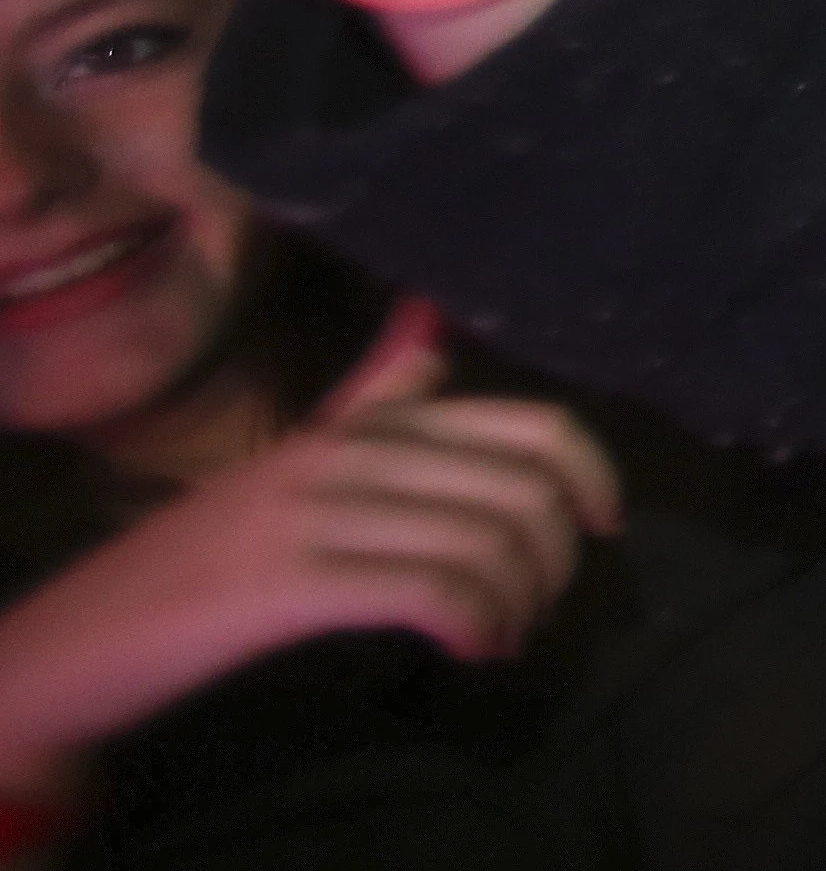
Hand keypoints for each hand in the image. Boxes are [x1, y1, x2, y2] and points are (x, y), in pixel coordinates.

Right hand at [0, 303, 618, 793]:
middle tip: (535, 606)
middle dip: (557, 557)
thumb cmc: (198, 559)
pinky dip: (476, 625)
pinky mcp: (288, 582)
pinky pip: (433, 590)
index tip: (601, 526)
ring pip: (488, 541)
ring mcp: (315, 512)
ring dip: (519, 602)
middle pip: (524, 485)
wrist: (75, 638)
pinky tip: (470, 651)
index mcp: (362, 423)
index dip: (591, 474)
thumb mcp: (293, 464)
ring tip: (497, 635)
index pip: (527, 421)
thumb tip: (430, 322)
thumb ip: (372, 399)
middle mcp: (347, 451)